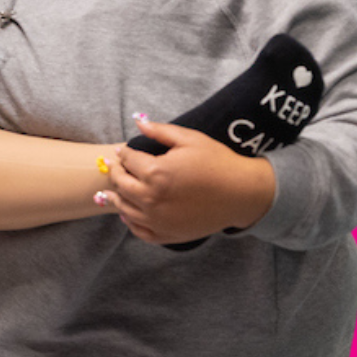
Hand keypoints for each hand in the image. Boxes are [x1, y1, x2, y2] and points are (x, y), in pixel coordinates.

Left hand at [100, 118, 276, 244]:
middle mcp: (151, 198)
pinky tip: (129, 213)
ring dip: (117, 197)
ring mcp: (158, 220)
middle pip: (120, 184)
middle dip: (116, 173)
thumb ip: (160, 131)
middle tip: (117, 167)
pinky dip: (130, 222)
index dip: (124, 153)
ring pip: (124, 208)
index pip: (128, 160)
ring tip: (114, 191)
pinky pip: (139, 230)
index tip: (124, 151)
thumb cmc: (218, 162)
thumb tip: (138, 122)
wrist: (243, 193)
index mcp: (156, 173)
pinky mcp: (167, 234)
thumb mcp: (190, 139)